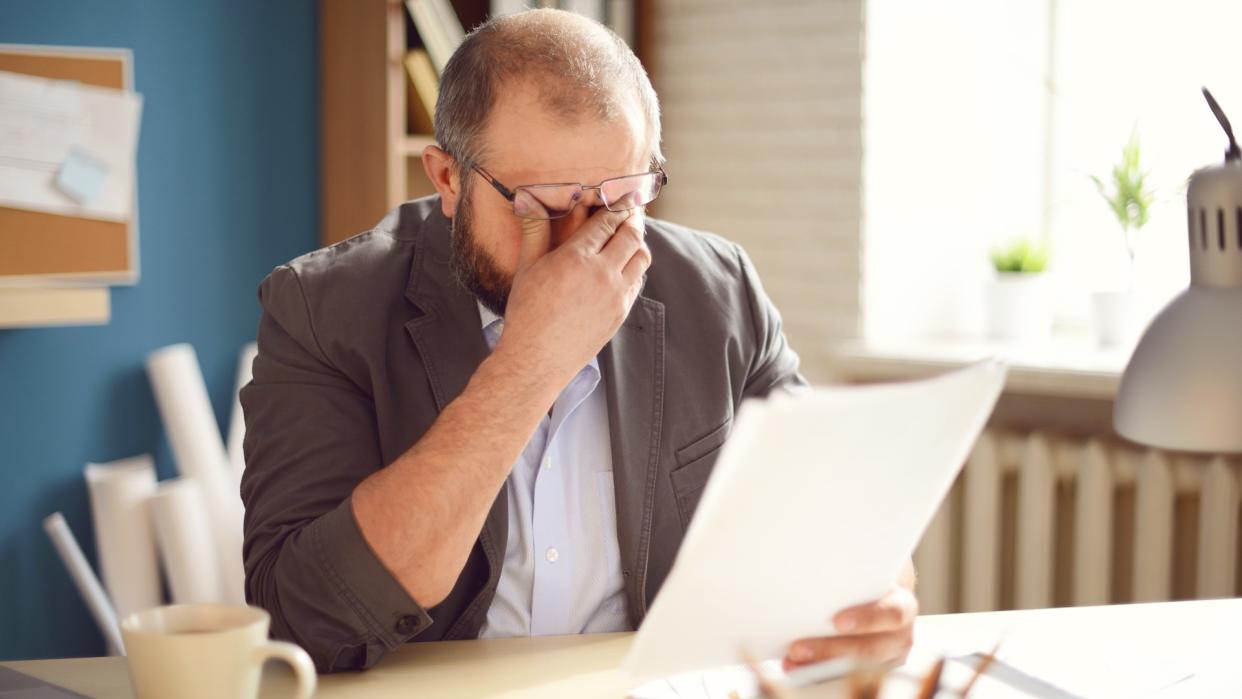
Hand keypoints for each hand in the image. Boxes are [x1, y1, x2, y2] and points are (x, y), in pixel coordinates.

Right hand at [494, 206, 650, 385]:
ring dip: (638, 243)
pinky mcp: (621, 313)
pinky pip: (638, 282)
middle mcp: (602, 274)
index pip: (607, 221)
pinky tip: (624, 266)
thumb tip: (529, 199)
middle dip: (633, 219)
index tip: (621, 198)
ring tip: (629, 237)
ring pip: (642, 258)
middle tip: (630, 212)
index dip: (617, 206)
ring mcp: (616, 295)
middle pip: (632, 235)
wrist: (536, 360)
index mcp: (576, 257)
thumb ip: (535, 230)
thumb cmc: (526, 313)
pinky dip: (635, 268)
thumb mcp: (526, 268)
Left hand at [784, 585, 918, 670]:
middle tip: (797, 649)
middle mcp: (900, 637)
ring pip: (856, 670)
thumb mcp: (865, 576)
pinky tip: (795, 669)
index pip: (892, 614)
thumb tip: (804, 572)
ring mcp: (889, 659)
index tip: (838, 622)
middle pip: (869, 650)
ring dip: (819, 667)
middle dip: (830, 650)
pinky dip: (818, 676)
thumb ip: (849, 578)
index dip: (867, 619)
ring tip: (790, 662)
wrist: (879, 600)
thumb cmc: (866, 584)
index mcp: (903, 606)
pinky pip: (845, 679)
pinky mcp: (874, 674)